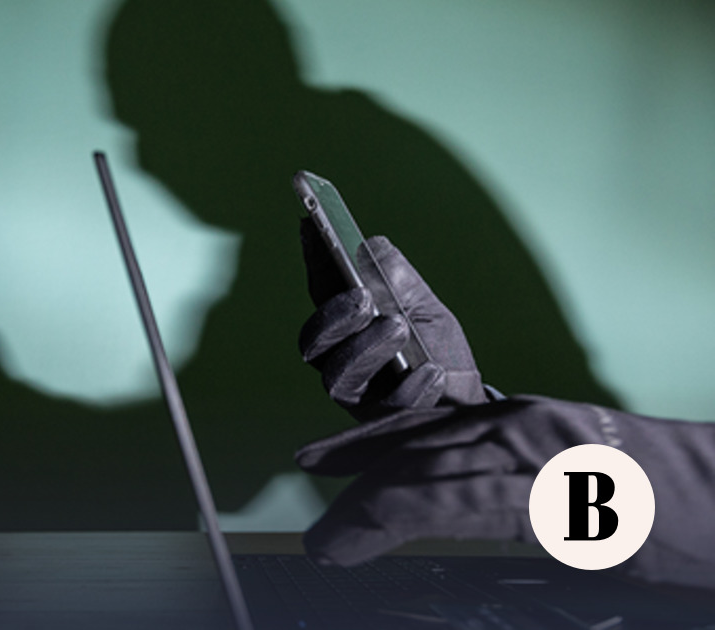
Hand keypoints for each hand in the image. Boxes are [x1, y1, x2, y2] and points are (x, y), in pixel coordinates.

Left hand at [294, 395, 714, 588]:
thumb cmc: (656, 500)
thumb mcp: (570, 483)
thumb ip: (509, 489)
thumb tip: (458, 516)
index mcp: (517, 422)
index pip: (420, 425)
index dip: (362, 444)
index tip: (318, 461)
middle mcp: (515, 424)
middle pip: (410, 444)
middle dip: (353, 475)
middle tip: (316, 519)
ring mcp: (531, 450)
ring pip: (423, 469)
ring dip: (366, 508)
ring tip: (328, 543)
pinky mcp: (549, 488)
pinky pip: (459, 499)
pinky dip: (402, 513)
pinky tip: (365, 532)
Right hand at [299, 225, 486, 419]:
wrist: (465, 400)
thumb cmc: (435, 348)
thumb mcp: (423, 305)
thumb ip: (397, 278)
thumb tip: (369, 245)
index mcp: (342, 324)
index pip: (320, 290)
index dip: (313, 261)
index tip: (313, 228)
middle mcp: (336, 357)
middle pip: (313, 339)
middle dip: (334, 316)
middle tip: (363, 299)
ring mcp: (356, 391)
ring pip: (339, 374)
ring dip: (367, 348)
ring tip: (398, 327)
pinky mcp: (381, 419)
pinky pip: (389, 404)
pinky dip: (410, 386)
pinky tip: (432, 370)